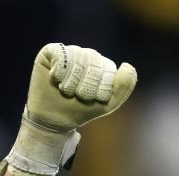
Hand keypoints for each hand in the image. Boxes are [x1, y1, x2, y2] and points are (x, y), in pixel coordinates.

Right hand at [0, 43, 136, 175]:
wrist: (54, 119)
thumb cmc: (80, 110)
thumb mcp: (107, 104)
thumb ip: (123, 87)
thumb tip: (127, 66)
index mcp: (101, 66)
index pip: (108, 68)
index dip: (99, 88)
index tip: (90, 99)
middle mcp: (86, 55)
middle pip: (93, 60)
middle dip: (85, 85)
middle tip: (76, 95)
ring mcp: (69, 52)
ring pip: (77, 57)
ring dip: (71, 81)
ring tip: (65, 90)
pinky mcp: (51, 52)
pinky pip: (60, 54)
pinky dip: (59, 71)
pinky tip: (55, 79)